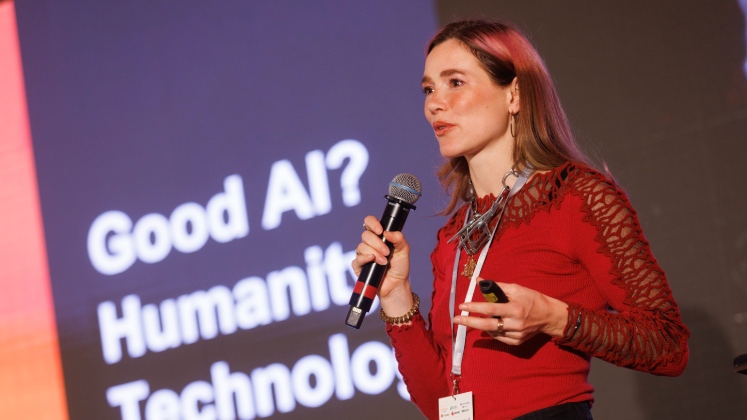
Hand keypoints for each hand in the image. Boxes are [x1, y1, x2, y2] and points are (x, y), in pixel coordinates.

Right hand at [351, 215, 412, 316]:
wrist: (396, 284)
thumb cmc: (399, 267)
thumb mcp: (404, 250)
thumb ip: (398, 238)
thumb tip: (387, 232)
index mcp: (379, 236)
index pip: (370, 222)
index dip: (372, 223)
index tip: (380, 231)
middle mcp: (370, 243)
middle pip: (366, 235)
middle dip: (377, 243)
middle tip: (387, 252)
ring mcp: (363, 254)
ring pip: (361, 246)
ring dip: (374, 254)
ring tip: (384, 262)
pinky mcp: (358, 265)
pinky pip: (357, 258)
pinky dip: (365, 259)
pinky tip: (372, 261)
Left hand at [453, 281, 568, 344]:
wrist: (549, 316)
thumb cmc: (532, 299)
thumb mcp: (517, 289)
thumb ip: (497, 286)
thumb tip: (479, 281)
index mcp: (515, 308)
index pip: (491, 308)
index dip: (475, 307)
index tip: (462, 306)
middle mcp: (515, 323)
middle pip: (488, 325)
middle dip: (469, 322)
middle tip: (455, 320)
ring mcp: (516, 335)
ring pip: (492, 332)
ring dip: (481, 325)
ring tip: (474, 319)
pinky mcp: (517, 342)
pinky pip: (499, 338)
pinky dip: (492, 332)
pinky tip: (489, 325)